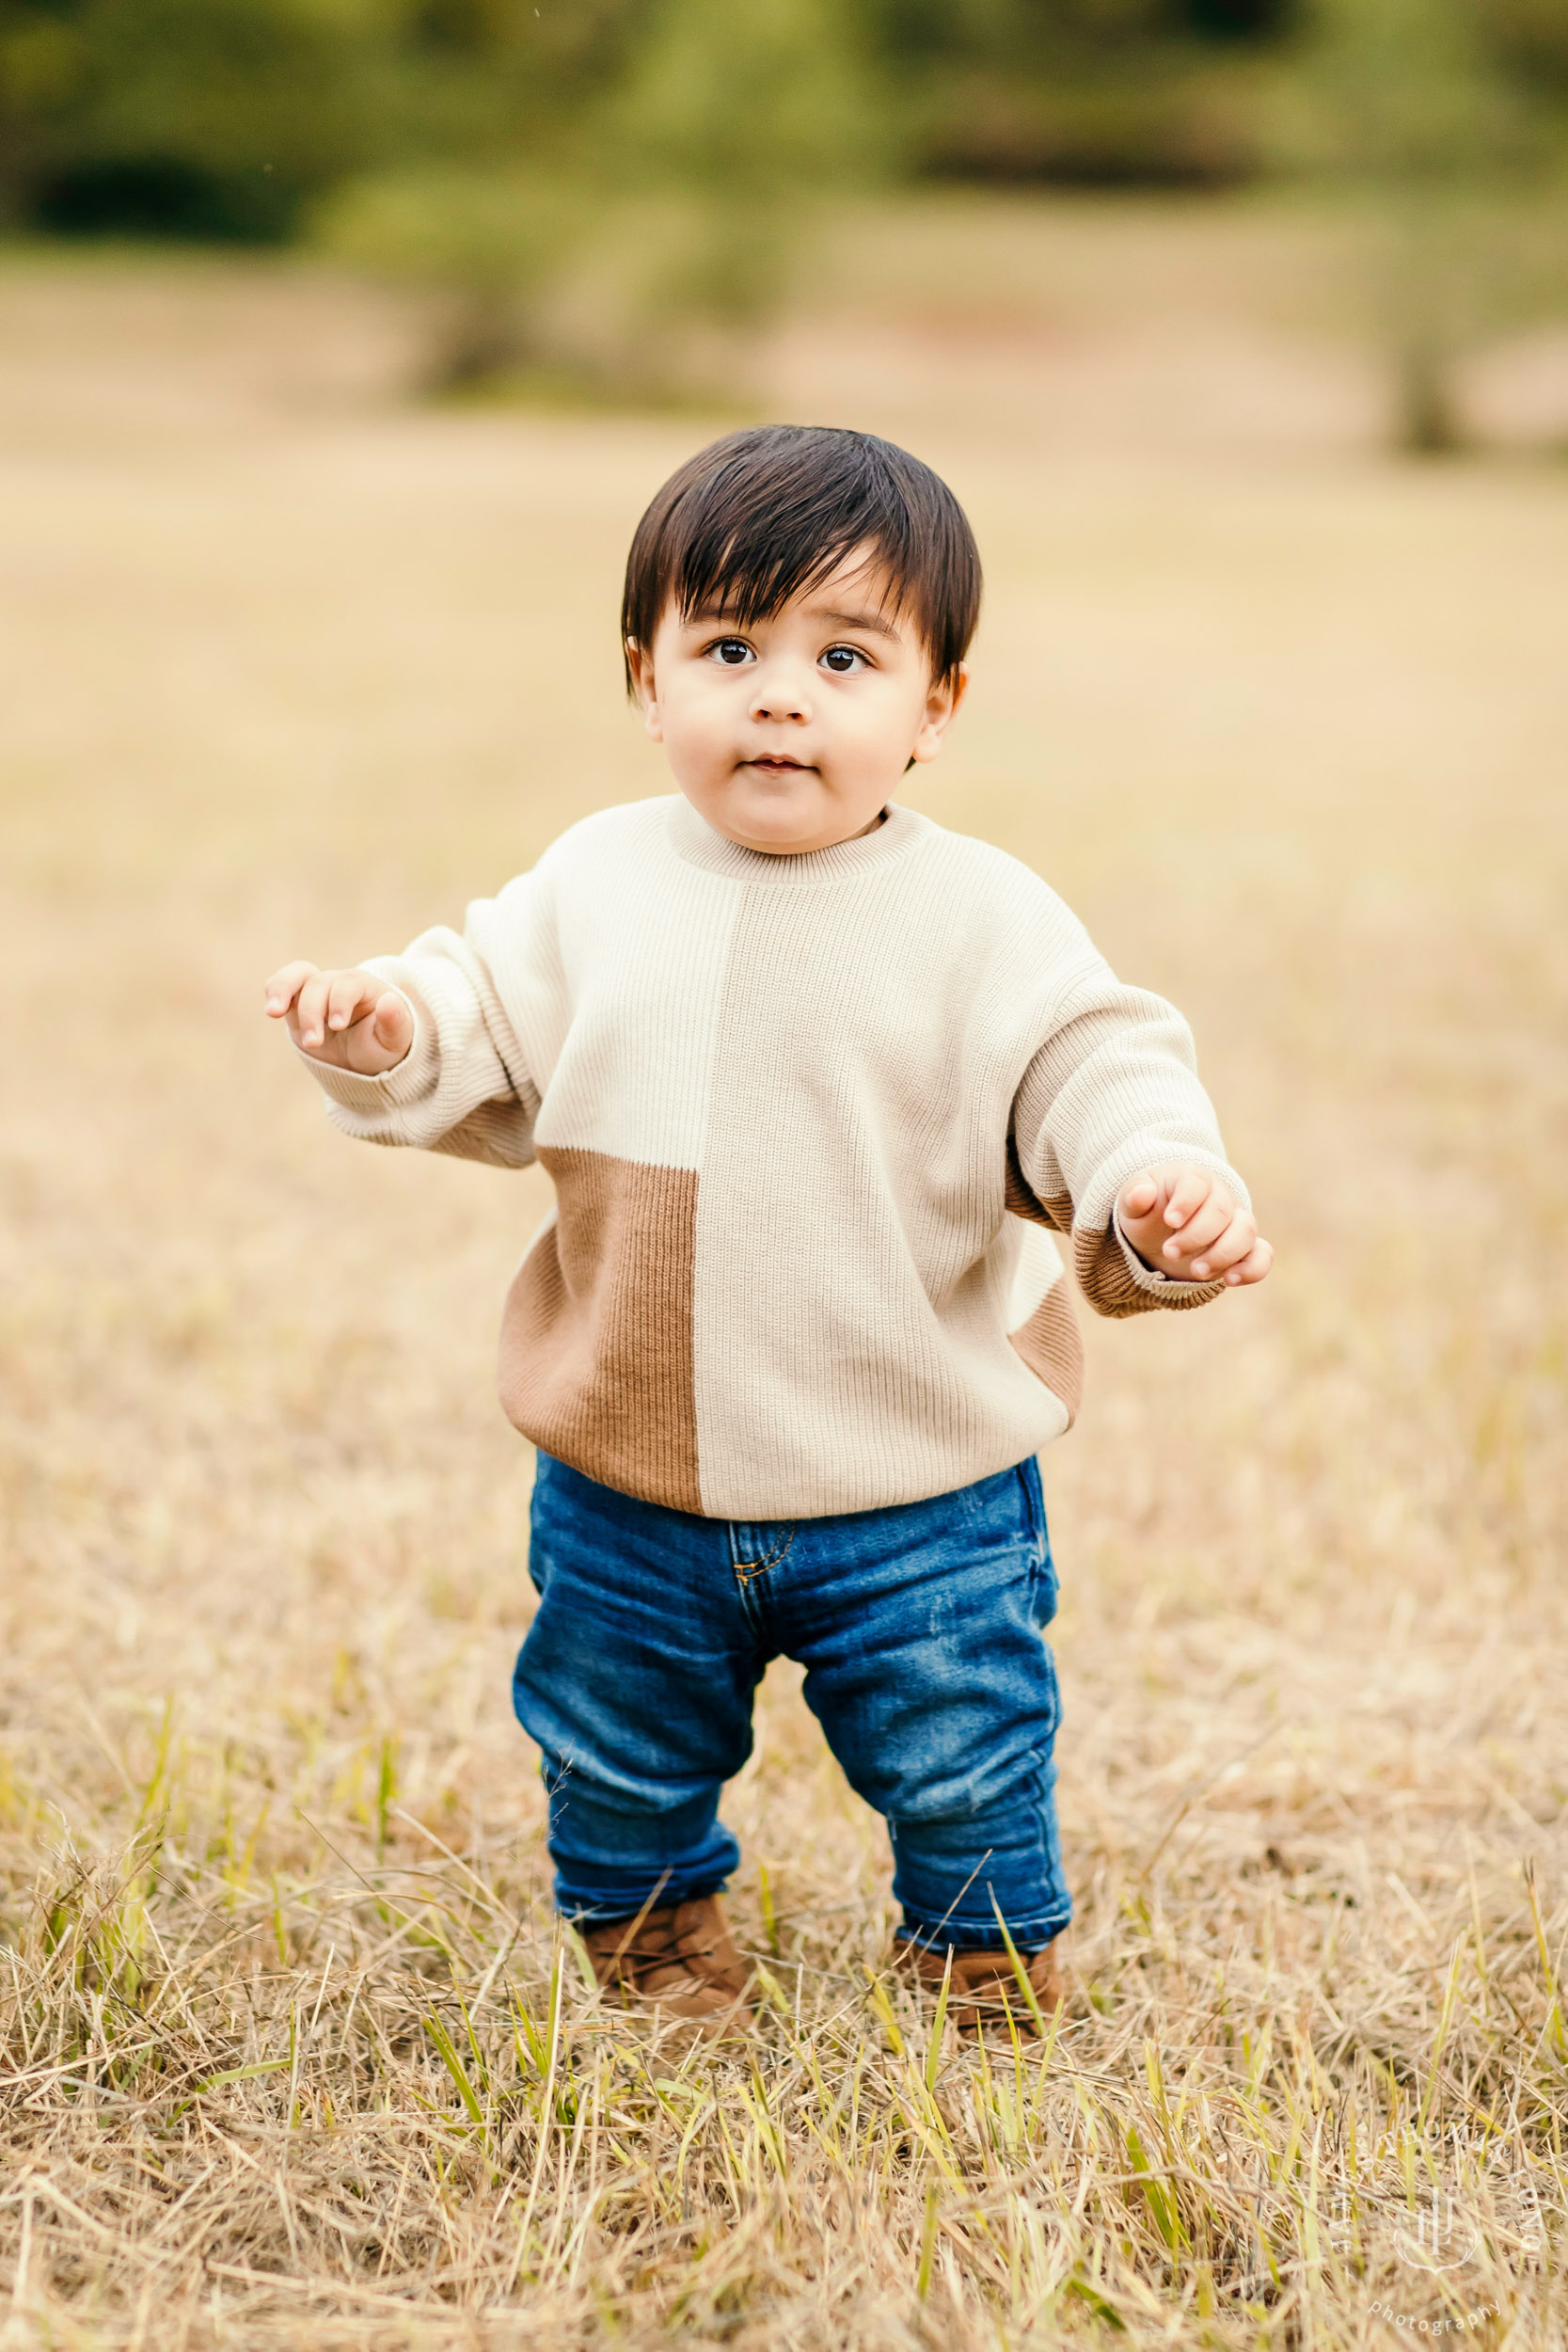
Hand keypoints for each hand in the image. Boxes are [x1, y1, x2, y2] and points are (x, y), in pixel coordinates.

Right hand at [264, 961, 412, 1074]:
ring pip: (296, 975)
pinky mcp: (297, 1006)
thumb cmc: (382, 1045)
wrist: (364, 1060)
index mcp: (365, 987)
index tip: (337, 1026)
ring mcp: (316, 993)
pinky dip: (273, 992)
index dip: (339, 1002)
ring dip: (283, 990)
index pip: (348, 984)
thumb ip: (395, 1021)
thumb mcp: (395, 1039)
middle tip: (314, 1043)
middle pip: (319, 983)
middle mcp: (338, 984)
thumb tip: (390, 1000)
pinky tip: (271, 1009)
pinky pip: (281, 987)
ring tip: (273, 1012)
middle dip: (312, 1013)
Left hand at [1116, 1164, 1271, 1287]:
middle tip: (1169, 1252)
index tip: (1170, 1221)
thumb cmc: (1148, 1213)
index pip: (1197, 1183)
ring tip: (1196, 1272)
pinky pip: (1263, 1255)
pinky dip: (1253, 1268)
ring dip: (1222, 1254)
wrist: (1160, 1235)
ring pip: (1245, 1232)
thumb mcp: (1133, 1204)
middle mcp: (1221, 1197)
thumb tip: (1141, 1194)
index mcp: (1193, 1179)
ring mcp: (1236, 1223)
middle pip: (1221, 1212)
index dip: (1186, 1202)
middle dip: (1196, 1236)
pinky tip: (1230, 1280)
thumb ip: (1134, 1197)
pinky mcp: (1244, 1249)